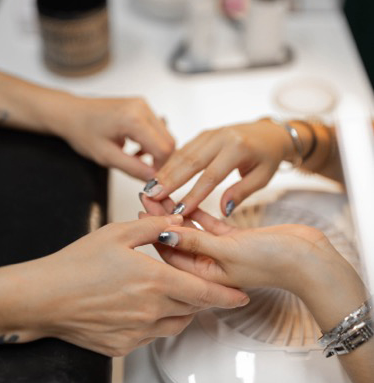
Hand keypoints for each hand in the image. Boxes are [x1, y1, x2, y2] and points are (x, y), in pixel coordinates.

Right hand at [10, 215, 247, 356]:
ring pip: (175, 324)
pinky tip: (142, 307)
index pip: (204, 292)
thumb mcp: (117, 233)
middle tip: (196, 286)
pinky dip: (157, 322)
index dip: (226, 296)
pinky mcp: (123, 345)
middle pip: (192, 309)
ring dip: (181, 310)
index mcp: (153, 281)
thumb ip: (154, 227)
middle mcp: (150, 311)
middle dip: (201, 298)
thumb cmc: (77, 264)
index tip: (241, 297)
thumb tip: (177, 223)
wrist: (44, 296)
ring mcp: (137, 332)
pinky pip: (152, 336)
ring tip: (170, 295)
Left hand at [51, 96, 174, 179]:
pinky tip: (137, 150)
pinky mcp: (142, 107)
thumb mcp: (107, 157)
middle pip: (169, 141)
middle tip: (146, 173)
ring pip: (165, 135)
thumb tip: (155, 179)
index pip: (164, 149)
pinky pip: (157, 129)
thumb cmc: (82, 131)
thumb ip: (134, 168)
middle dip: (161, 160)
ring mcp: (143, 105)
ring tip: (137, 160)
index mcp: (133, 119)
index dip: (162, 168)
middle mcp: (142, 108)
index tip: (153, 179)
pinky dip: (152, 143)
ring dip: (156, 152)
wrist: (71, 114)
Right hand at [143, 119, 295, 215]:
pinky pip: (184, 149)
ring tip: (150, 188)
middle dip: (169, 180)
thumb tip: (222, 210)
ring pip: (183, 154)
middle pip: (190, 161)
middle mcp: (221, 137)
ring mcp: (210, 134)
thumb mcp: (262, 178)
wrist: (270, 133)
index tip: (180, 211)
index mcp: (238, 148)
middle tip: (153, 196)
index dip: (193, 194)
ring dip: (165, 171)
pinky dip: (170, 163)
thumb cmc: (267, 157)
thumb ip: (241, 192)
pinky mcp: (203, 134)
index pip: (211, 176)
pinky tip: (159, 176)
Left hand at [143, 201, 366, 331]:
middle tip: (147, 198)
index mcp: (205, 276)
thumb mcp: (226, 251)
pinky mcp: (233, 240)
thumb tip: (163, 236)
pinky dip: (198, 214)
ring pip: (192, 231)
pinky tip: (186, 202)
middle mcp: (210, 266)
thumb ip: (194, 243)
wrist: (308, 258)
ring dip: (177, 214)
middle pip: (178, 240)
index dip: (154, 233)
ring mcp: (221, 252)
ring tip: (162, 195)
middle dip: (161, 220)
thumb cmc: (272, 262)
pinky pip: (209, 226)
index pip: (170, 254)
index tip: (142, 212)